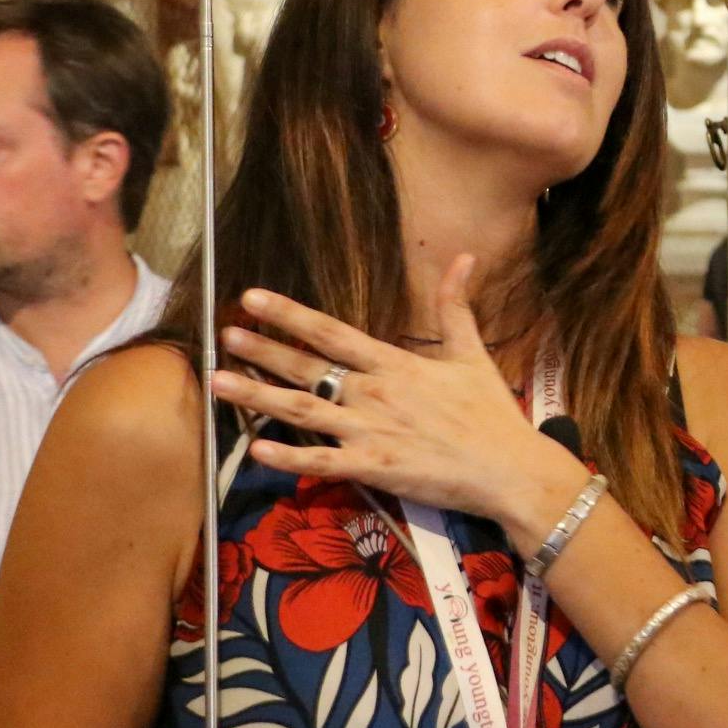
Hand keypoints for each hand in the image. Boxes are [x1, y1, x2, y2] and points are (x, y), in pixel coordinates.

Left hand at [210, 256, 587, 541]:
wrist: (509, 468)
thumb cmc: (491, 413)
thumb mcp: (473, 354)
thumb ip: (456, 306)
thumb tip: (463, 257)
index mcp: (395, 364)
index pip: (332, 333)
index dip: (290, 315)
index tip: (254, 299)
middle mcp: (374, 394)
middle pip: (307, 367)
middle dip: (262, 350)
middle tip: (224, 335)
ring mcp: (369, 433)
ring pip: (301, 411)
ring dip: (257, 396)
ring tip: (217, 382)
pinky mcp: (372, 470)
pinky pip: (321, 463)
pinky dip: (287, 457)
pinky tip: (255, 448)